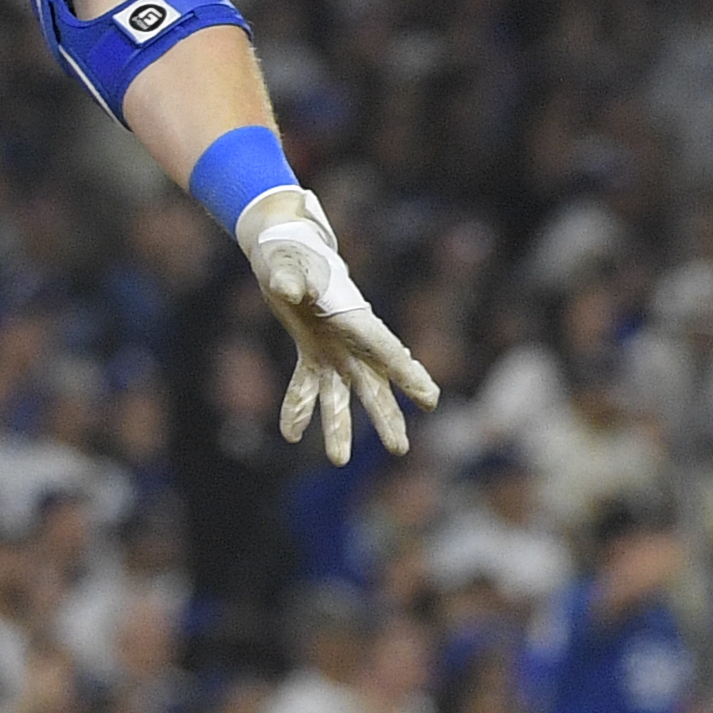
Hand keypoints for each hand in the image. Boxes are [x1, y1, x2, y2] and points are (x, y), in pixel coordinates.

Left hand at [236, 188, 437, 463]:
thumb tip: (284, 290)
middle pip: (374, 385)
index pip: (387, 351)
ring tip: (337, 462)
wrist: (282, 251)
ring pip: (342, 396)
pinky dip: (297, 408)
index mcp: (355, 319)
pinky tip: (290, 434)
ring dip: (338, 427)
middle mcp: (350, 341)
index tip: (431, 399)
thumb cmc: (291, 252)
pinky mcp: (311, 353)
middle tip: (399, 450)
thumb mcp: (287, 263)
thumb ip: (288, 278)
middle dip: (386, 418)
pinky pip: (306, 387)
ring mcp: (333, 350)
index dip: (409, 375)